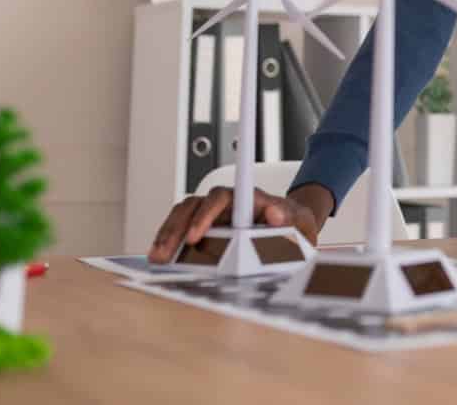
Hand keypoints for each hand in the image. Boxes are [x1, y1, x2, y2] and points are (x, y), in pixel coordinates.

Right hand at [148, 186, 322, 263]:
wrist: (295, 226)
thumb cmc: (294, 223)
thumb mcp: (299, 221)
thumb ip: (288, 218)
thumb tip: (276, 213)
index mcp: (248, 199)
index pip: (221, 198)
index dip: (205, 214)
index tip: (195, 236)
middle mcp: (227, 204)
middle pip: (193, 205)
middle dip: (176, 229)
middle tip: (166, 253)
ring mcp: (215, 215)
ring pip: (183, 215)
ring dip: (168, 234)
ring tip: (157, 258)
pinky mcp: (208, 228)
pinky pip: (183, 228)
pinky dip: (170, 240)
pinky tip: (160, 258)